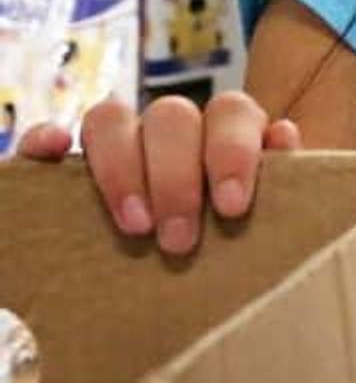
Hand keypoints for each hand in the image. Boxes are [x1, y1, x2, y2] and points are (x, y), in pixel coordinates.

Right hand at [15, 92, 300, 256]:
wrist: (190, 271)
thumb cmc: (243, 243)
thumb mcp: (271, 218)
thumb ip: (284, 181)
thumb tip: (284, 135)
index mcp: (228, 131)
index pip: (232, 111)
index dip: (233, 151)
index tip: (231, 207)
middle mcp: (174, 128)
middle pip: (171, 116)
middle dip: (176, 178)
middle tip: (180, 240)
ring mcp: (121, 141)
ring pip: (111, 117)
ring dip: (121, 168)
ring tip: (135, 226)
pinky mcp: (69, 164)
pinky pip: (46, 136)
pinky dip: (44, 140)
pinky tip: (51, 154)